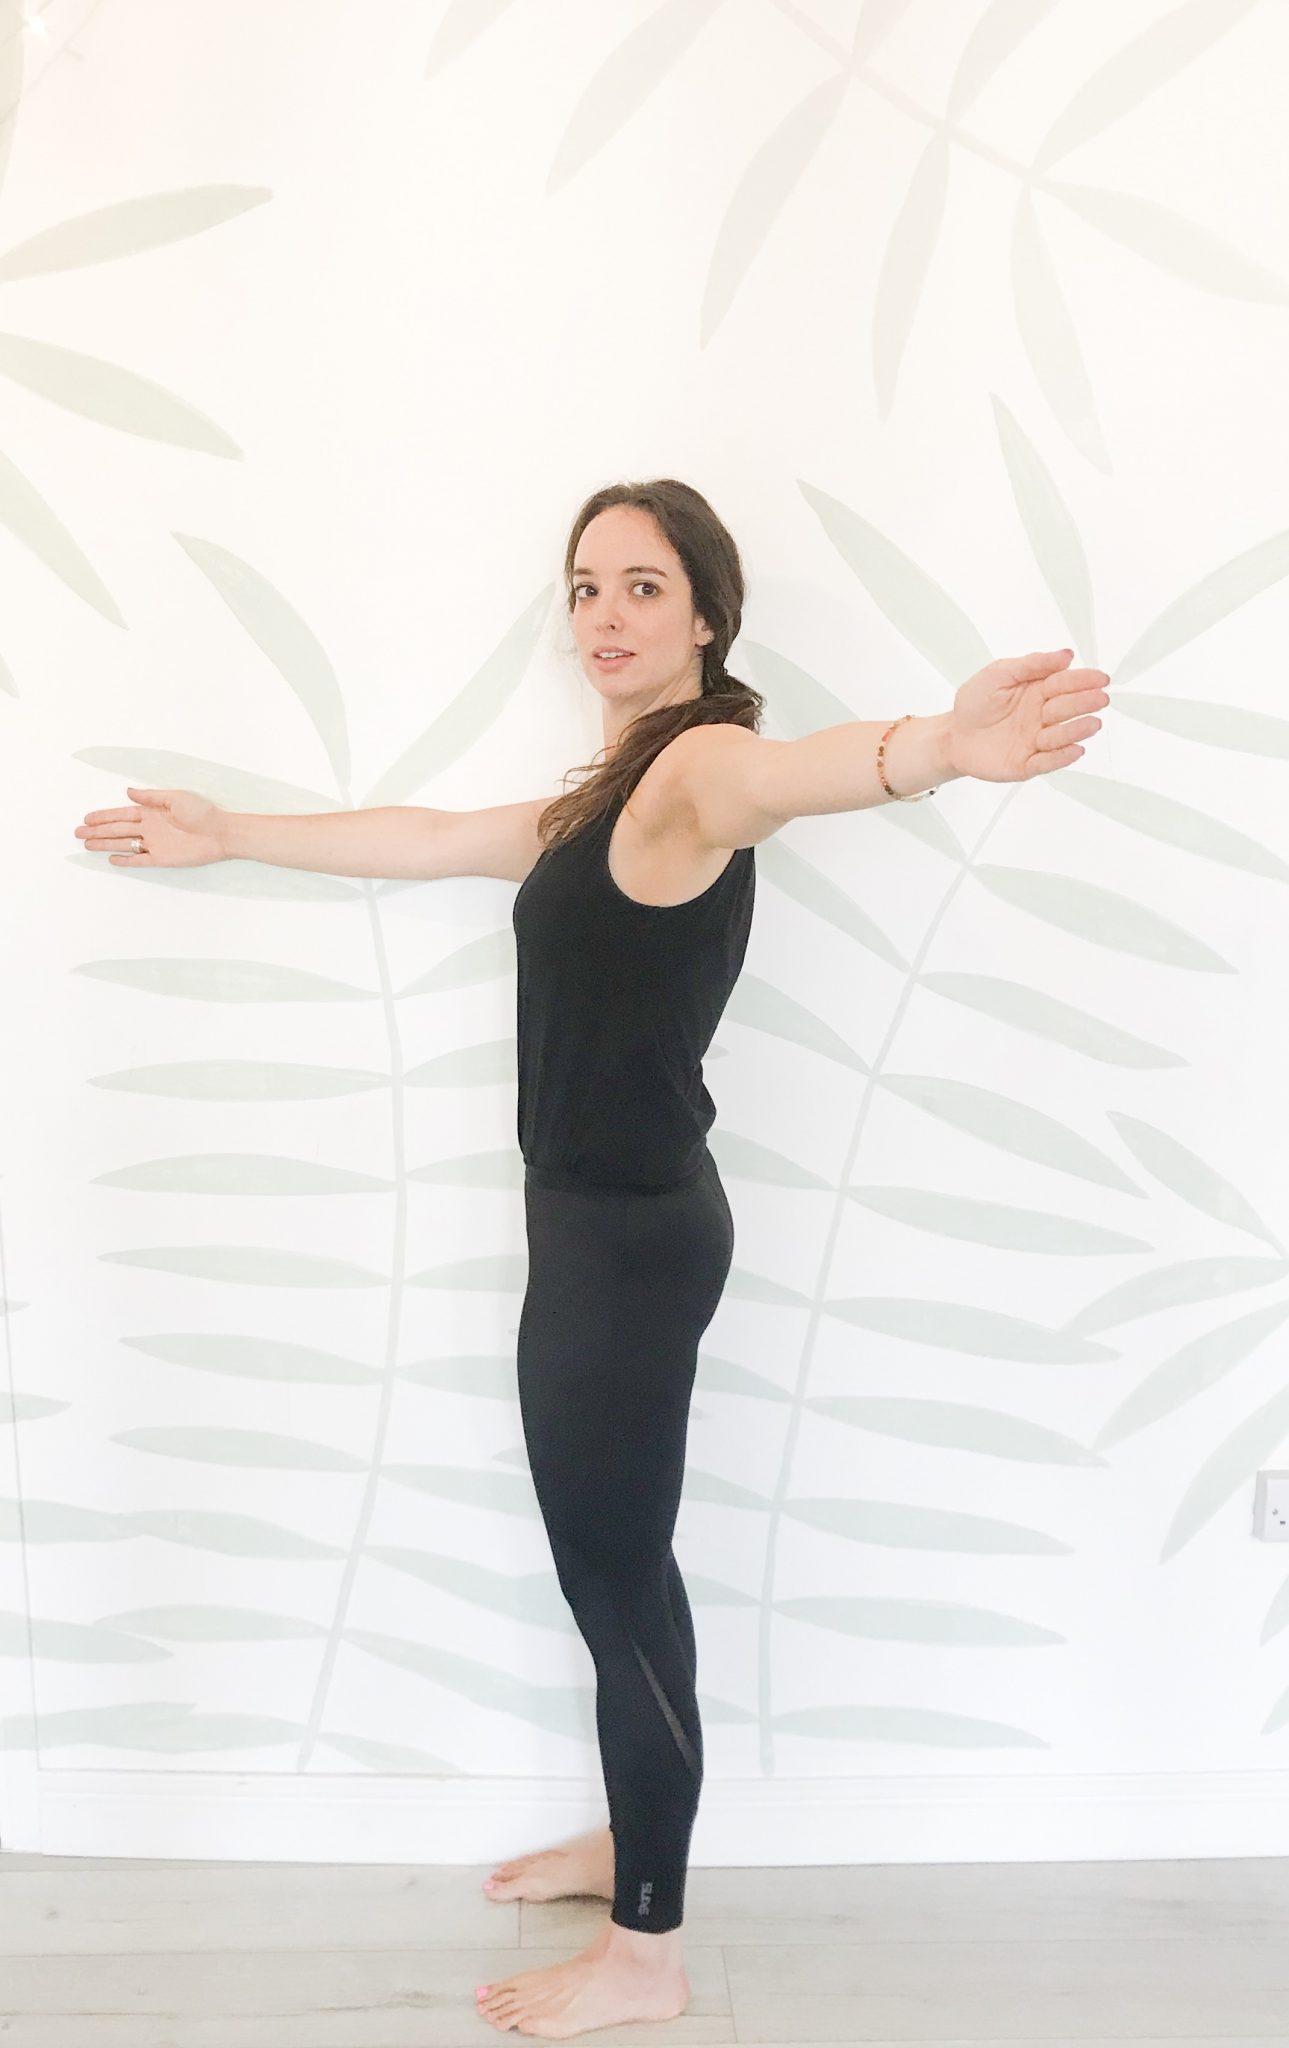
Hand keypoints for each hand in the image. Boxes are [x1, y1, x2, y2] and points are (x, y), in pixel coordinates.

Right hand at [75, 786, 226, 867]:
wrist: (221, 832)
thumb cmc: (202, 812)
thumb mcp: (175, 797)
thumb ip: (150, 796)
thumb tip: (127, 791)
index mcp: (152, 812)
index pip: (121, 814)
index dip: (103, 816)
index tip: (87, 817)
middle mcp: (150, 828)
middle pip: (117, 830)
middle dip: (97, 831)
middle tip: (78, 832)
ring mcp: (155, 844)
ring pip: (124, 844)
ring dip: (105, 844)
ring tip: (87, 844)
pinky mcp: (162, 858)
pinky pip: (139, 860)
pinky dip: (126, 860)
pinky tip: (112, 859)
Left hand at [947, 649, 1109, 783]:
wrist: (953, 735)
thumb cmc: (975, 703)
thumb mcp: (998, 673)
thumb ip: (1030, 664)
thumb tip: (1065, 655)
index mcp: (1039, 691)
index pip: (1065, 684)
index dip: (1084, 681)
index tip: (1101, 678)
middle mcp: (1042, 716)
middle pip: (1067, 709)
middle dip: (1084, 703)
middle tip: (1100, 699)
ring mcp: (1037, 741)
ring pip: (1061, 736)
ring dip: (1077, 730)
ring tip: (1091, 723)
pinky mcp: (1027, 764)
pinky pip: (1047, 762)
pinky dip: (1061, 757)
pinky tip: (1075, 749)